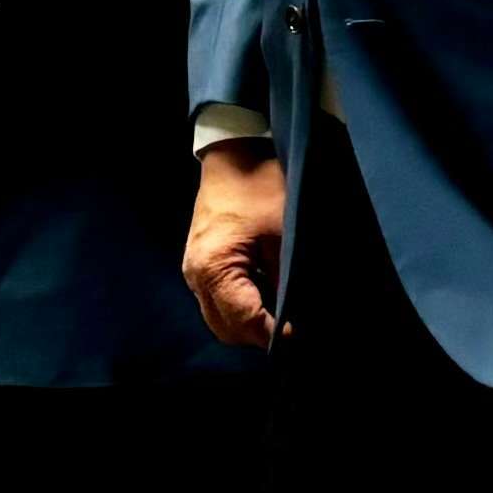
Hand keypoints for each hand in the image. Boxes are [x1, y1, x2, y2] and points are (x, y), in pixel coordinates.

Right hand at [185, 141, 286, 348]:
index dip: (273, 333)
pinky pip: (216, 302)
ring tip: (282, 318)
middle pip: (226, 328)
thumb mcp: (283, 235)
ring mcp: (192, 272)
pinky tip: (267, 300)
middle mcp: (195, 276)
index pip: (243, 320)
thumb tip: (297, 315)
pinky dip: (240, 309)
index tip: (300, 336)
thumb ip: (285, 281)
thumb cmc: (260, 188)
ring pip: (219, 319)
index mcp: (214, 269)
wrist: (233, 155)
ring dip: (249, 325)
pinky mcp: (198, 265)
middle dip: (259, 335)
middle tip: (294, 330)